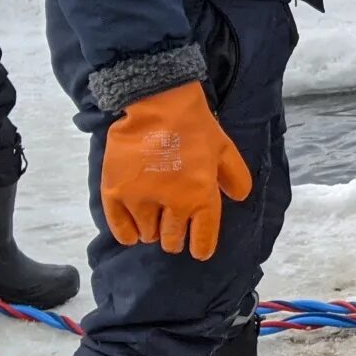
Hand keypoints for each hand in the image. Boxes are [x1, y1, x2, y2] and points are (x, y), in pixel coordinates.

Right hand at [100, 81, 252, 259]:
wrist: (158, 103)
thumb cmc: (195, 125)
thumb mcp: (225, 150)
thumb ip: (235, 177)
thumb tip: (239, 198)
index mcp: (201, 197)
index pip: (202, 237)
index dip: (201, 247)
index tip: (198, 253)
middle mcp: (172, 205)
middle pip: (171, 240)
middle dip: (174, 239)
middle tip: (173, 233)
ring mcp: (141, 200)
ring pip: (147, 234)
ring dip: (152, 231)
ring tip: (153, 221)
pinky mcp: (116, 192)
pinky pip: (120, 228)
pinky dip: (127, 234)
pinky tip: (132, 235)